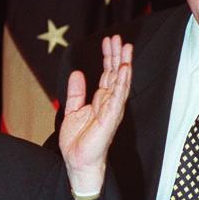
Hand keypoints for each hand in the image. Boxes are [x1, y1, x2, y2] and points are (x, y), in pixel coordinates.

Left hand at [58, 35, 132, 194]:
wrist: (78, 161)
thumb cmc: (78, 141)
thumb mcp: (72, 110)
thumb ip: (76, 92)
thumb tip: (78, 73)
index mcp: (101, 101)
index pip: (108, 74)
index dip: (109, 57)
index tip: (109, 41)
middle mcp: (110, 103)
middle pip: (116, 75)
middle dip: (118, 56)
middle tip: (119, 38)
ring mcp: (112, 110)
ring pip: (121, 83)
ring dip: (124, 65)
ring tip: (126, 48)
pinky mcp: (111, 118)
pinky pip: (118, 97)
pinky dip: (122, 82)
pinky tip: (125, 69)